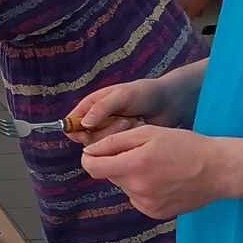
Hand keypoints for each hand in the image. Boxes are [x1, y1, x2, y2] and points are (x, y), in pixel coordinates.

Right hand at [67, 72, 198, 144]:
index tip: (85, 131)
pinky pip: (116, 149)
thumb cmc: (144, 93)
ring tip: (134, 121)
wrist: (169, 103)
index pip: (73, 121)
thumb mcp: (122, 95)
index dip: (75, 128)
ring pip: (101, 145)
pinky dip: (127, 140)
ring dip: (118, 134)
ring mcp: (110, 133)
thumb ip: (102, 108)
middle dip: (104, 131)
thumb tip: (84, 124)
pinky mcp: (122, 143)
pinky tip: (138, 129)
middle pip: (85, 136)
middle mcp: (98, 121)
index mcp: (92, 105)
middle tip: (123, 120)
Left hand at [80, 125, 234, 220]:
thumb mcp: (150, 133)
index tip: (96, 151)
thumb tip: (90, 151)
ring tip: (157, 166)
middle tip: (141, 153)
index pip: (92, 167)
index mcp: (134, 166)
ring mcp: (146, 204)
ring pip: (124, 186)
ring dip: (132, 176)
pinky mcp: (154, 213)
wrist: (218, 170)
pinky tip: (163, 181)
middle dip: (117, 163)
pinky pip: (137, 198)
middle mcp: (137, 189)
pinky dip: (143, 189)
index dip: (90, 157)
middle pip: (109, 175)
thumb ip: (116, 142)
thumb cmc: (185, 146)